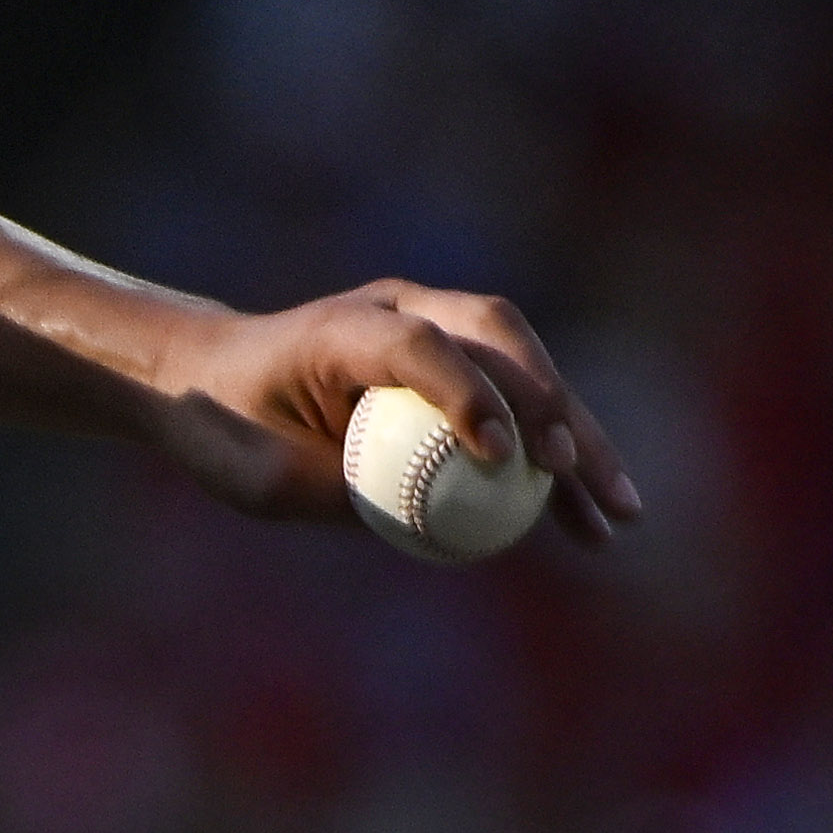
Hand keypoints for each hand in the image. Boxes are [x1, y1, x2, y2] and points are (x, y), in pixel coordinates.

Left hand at [147, 282, 643, 545]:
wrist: (213, 382)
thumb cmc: (226, 427)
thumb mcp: (262, 473)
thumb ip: (339, 487)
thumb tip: (435, 518)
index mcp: (342, 327)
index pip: (418, 343)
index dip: (466, 393)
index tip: (499, 457)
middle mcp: (401, 311)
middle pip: (498, 340)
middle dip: (549, 405)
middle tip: (570, 470)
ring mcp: (437, 331)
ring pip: (526, 372)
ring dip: (576, 440)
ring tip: (618, 512)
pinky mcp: (456, 369)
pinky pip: (519, 409)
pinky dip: (554, 463)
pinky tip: (590, 521)